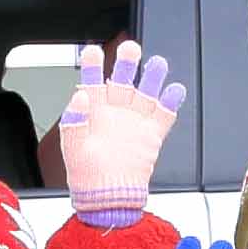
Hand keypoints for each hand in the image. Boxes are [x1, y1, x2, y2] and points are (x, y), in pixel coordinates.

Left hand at [56, 40, 187, 227]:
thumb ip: (74, 120)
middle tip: (130, 48)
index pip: (92, 80)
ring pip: (146, 91)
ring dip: (152, 76)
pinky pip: (164, 114)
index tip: (92, 51)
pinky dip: (171, 101)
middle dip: (126, 63)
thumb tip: (80, 96)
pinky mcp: (152, 135)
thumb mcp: (72, 148)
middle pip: (122, 79)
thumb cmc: (87, 176)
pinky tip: (175, 89)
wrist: (108, 200)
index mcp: (93, 111)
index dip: (92, 65)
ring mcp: (135, 122)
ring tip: (157, 63)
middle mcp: (115, 112)